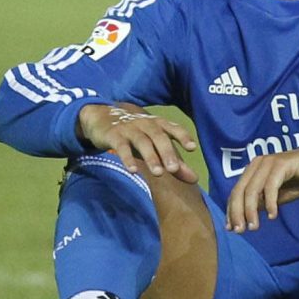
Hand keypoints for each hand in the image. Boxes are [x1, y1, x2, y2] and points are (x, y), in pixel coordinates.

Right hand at [78, 102, 198, 182]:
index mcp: (159, 124)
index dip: (183, 136)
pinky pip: (121, 147)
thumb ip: (175, 162)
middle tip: (174, 169)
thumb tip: (194, 180)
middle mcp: (147, 124)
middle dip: (167, 153)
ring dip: (150, 157)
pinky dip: (127, 158)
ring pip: (142, 142)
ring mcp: (130, 129)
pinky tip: (132, 171)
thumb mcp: (155, 145)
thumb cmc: (137, 134)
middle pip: (159, 137)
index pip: (173, 128)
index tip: (192, 148)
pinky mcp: (114, 136)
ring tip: (158, 174)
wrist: (103, 118)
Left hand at [227, 145, 298, 233]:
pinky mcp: (282, 164)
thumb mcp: (275, 196)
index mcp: (252, 170)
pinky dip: (270, 203)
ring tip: (255, 227)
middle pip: (240, 191)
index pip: (235, 192)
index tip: (232, 229)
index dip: (231, 211)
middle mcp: (257, 164)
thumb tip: (240, 220)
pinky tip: (273, 215)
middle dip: (238, 213)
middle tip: (241, 231)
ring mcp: (269, 162)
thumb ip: (259, 204)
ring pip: (252, 190)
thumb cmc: (297, 180)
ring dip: (251, 211)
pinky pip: (271, 186)